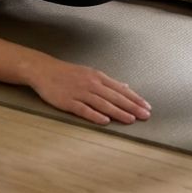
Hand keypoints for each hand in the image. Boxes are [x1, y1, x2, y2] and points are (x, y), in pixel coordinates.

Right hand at [29, 59, 151, 125]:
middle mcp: (91, 84)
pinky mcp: (68, 102)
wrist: (44, 71)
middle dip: (132, 106)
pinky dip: (95, 115)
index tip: (147, 107)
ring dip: (118, 112)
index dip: (134, 98)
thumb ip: (108, 82)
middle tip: (145, 115)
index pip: (120, 89)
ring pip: (102, 104)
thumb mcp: (90, 73)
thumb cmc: (68, 73)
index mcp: (98, 77)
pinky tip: (105, 121)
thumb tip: (126, 86)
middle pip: (115, 97)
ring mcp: (80, 93)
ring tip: (131, 120)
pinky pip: (84, 109)